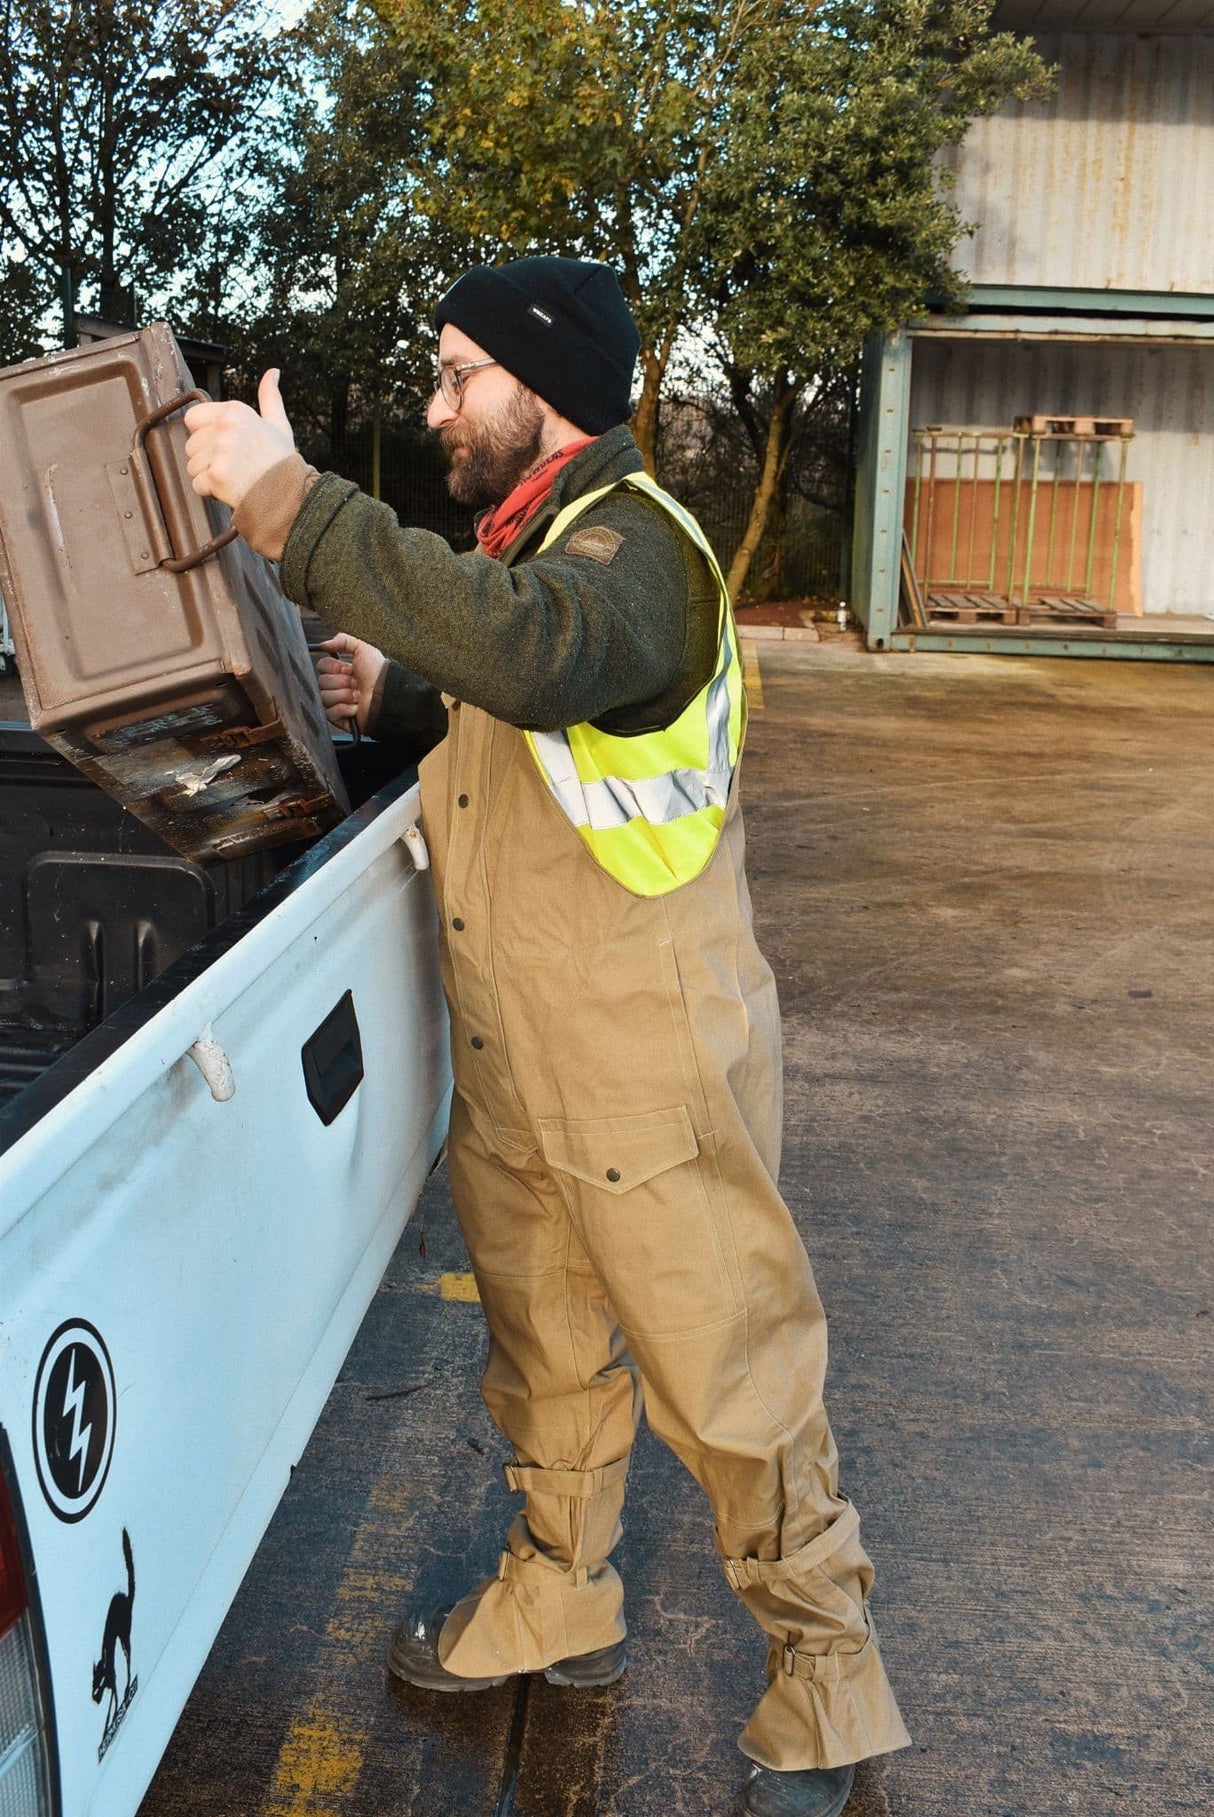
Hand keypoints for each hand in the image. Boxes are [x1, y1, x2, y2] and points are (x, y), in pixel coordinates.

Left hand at [184, 369, 294, 507]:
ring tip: (233, 478)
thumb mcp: (278, 424)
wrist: (289, 494)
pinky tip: (229, 488)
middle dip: (207, 459)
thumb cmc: (281, 462)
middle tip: (233, 466)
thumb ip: (270, 397)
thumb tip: (273, 372)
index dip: (204, 435)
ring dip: (208, 476)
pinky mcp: (216, 475)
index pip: (193, 418)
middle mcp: (225, 427)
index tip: (224, 446)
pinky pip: (197, 484)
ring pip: (192, 466)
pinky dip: (210, 491)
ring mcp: (220, 451)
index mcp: (234, 411)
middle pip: (191, 445)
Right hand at [315, 633, 388, 732]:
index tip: (349, 669)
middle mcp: (340, 687)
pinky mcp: (341, 719)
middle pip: (321, 681)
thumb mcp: (364, 649)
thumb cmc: (380, 674)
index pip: (322, 666)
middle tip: (355, 684)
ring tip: (358, 697)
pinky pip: (329, 713)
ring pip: (324, 697)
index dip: (334, 667)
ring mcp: (340, 703)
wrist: (388, 695)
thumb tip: (323, 644)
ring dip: (343, 696)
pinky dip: (343, 710)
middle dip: (340, 682)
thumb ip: (343, 640)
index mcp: (344, 672)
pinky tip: (355, 708)